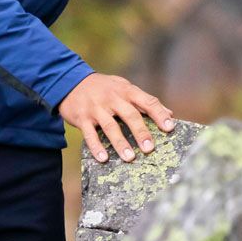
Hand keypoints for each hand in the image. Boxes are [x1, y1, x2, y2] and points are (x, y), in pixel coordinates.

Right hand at [58, 73, 174, 162]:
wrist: (71, 82)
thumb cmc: (104, 89)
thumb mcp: (125, 88)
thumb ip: (144, 101)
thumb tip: (170, 113)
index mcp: (127, 91)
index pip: (148, 101)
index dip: (159, 114)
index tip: (170, 127)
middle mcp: (113, 98)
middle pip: (130, 115)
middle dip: (141, 132)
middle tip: (149, 149)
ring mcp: (97, 108)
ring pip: (111, 127)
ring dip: (120, 143)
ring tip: (129, 158)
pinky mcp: (82, 118)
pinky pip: (90, 135)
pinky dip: (96, 147)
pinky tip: (103, 158)